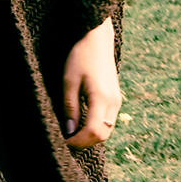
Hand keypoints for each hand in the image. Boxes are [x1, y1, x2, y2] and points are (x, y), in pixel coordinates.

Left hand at [62, 18, 121, 149]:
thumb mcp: (69, 81)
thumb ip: (70, 107)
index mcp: (102, 98)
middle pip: (103, 135)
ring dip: (91, 136)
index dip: (78, 142)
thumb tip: (69, 131)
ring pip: (107, 129)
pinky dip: (96, 127)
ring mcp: (117, 100)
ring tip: (72, 133)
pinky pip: (108, 120)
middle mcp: (114, 102)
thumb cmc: (80, 56)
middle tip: (66, 141)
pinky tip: (82, 123)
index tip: (63, 142)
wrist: (97, 39)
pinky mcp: (115, 97)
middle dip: (85, 142)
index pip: (94, 132)